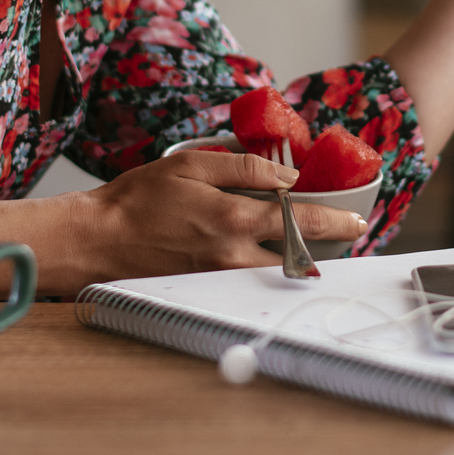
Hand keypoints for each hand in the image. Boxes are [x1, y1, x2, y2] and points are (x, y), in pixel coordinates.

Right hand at [70, 151, 367, 282]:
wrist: (97, 240)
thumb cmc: (138, 199)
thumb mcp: (191, 165)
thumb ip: (243, 168)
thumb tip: (287, 176)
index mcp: (233, 219)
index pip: (300, 222)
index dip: (334, 221)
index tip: (356, 220)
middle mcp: (231, 256)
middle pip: (297, 258)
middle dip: (323, 248)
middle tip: (340, 235)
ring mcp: (219, 278)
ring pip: (275, 275)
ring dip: (297, 260)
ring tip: (310, 245)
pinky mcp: (206, 289)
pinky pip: (248, 282)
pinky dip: (266, 269)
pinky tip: (267, 255)